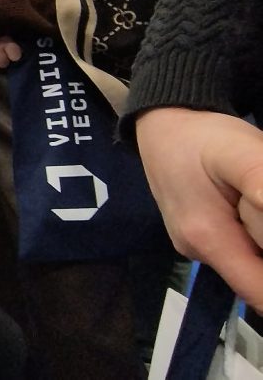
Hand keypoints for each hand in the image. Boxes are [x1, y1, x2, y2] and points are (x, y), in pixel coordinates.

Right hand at [136, 108, 262, 310]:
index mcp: (207, 240)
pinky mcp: (197, 236)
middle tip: (256, 200)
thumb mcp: (240, 154)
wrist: (162, 123)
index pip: (260, 291)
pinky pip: (237, 248)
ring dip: (260, 236)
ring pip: (248, 262)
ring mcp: (195, 247)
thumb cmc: (202, 137)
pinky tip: (247, 204)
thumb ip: (261, 186)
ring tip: (250, 196)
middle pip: (255, 275)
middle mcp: (198, 253)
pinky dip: (252, 232)